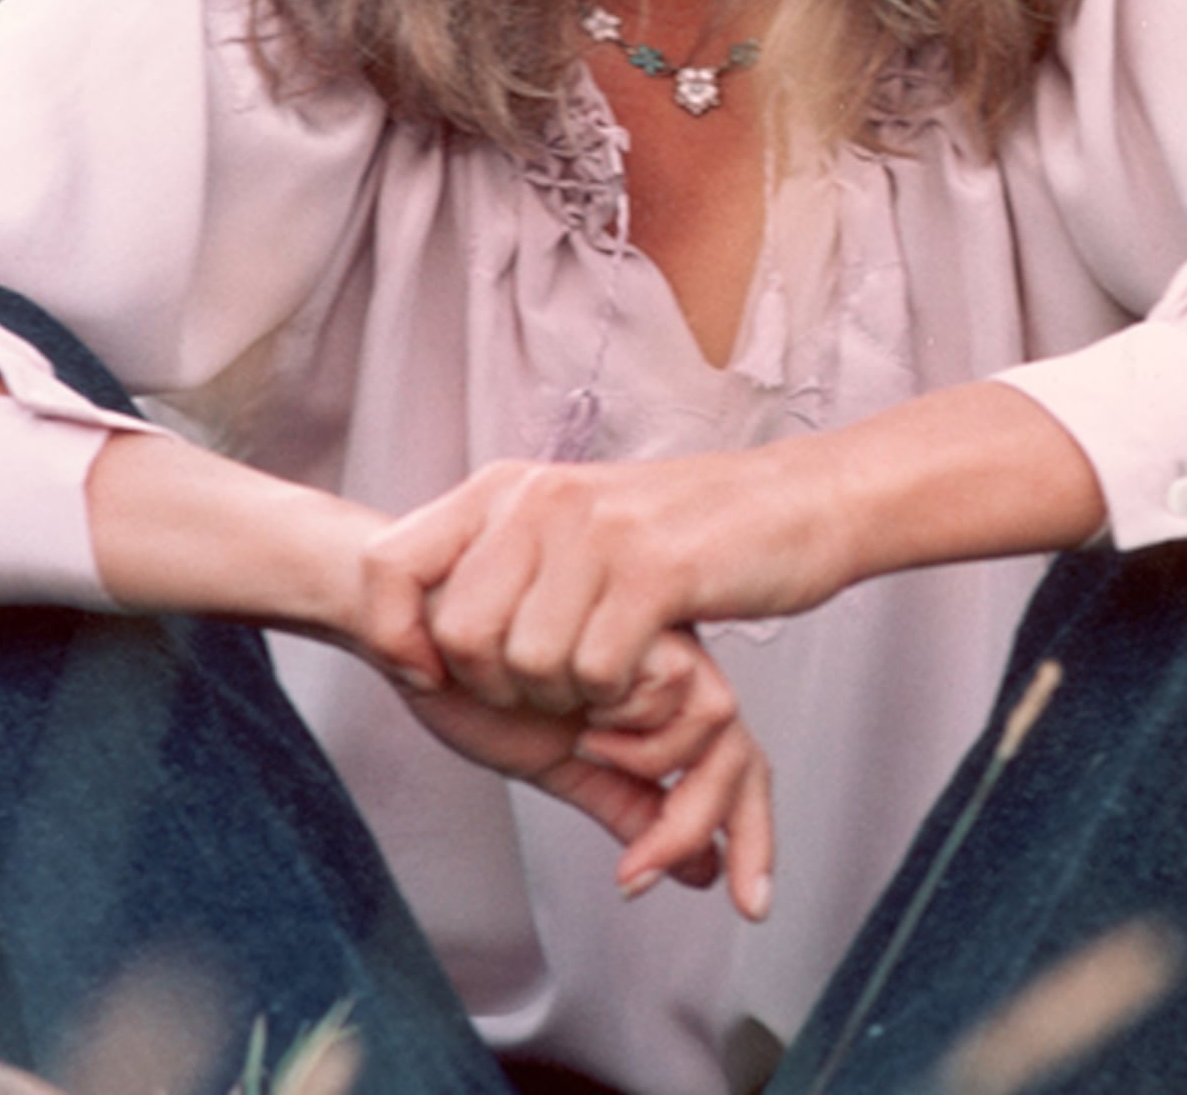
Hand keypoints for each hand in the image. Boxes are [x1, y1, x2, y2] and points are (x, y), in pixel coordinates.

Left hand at [366, 454, 839, 715]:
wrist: (797, 504)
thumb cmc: (681, 535)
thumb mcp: (571, 527)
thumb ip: (503, 559)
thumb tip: (422, 620)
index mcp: (507, 488)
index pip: (388, 563)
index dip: (391, 634)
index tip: (426, 676)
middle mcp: (540, 499)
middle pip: (458, 633)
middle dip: (495, 687)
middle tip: (546, 690)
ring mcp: (597, 532)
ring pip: (527, 662)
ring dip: (565, 696)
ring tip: (601, 680)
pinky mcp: (655, 573)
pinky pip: (595, 669)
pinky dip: (615, 698)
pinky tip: (638, 682)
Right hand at [393, 627, 776, 918]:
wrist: (410, 629)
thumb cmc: (473, 684)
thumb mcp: (561, 763)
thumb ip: (627, 805)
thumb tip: (705, 875)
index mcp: (659, 703)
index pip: (734, 765)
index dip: (753, 833)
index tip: (749, 904)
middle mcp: (669, 667)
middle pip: (739, 749)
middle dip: (702, 822)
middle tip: (637, 873)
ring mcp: (656, 635)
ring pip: (718, 714)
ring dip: (648, 757)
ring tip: (583, 746)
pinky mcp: (632, 607)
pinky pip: (672, 684)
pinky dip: (626, 722)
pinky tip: (575, 720)